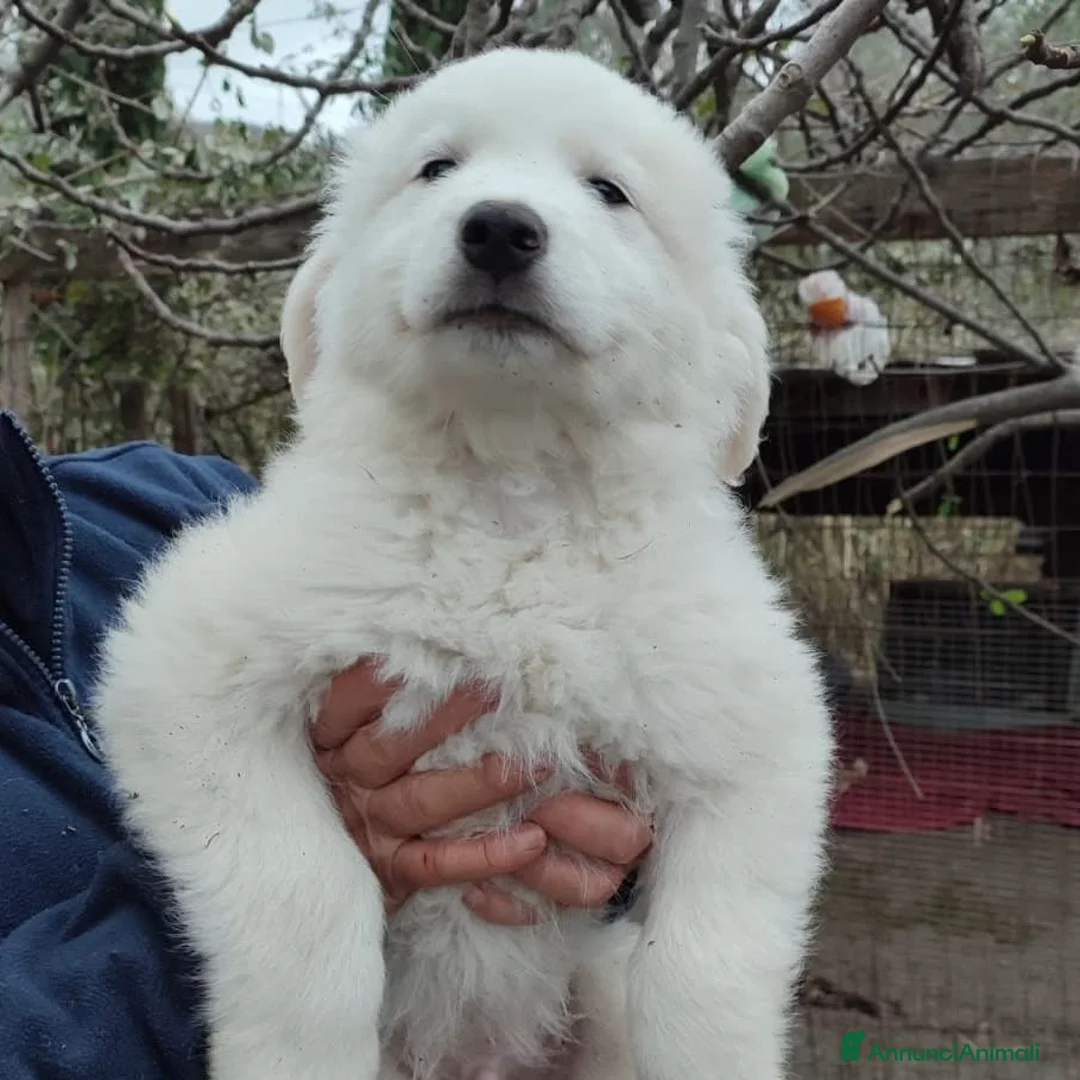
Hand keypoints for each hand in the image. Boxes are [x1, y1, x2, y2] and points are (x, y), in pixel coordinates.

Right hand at [311, 660, 651, 923]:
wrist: (323, 870)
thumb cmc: (361, 775)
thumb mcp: (356, 732)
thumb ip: (384, 697)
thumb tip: (431, 644)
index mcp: (334, 741)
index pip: (345, 704)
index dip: (374, 680)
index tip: (417, 651)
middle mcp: (350, 781)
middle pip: (391, 746)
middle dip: (445, 717)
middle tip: (497, 688)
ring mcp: (372, 828)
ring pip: (424, 802)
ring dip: (479, 783)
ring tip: (532, 764)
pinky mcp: (395, 872)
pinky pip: (441, 864)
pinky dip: (487, 854)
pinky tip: (532, 839)